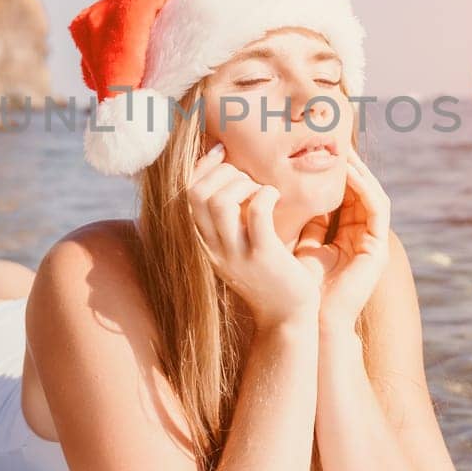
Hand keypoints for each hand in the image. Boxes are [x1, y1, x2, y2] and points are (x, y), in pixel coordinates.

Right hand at [187, 142, 320, 328]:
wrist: (286, 318)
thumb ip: (227, 217)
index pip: (185, 194)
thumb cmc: (268, 274)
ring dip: (242, 183)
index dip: (201, 166)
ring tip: (259, 190)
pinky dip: (266, 194)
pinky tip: (275, 197)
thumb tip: (227, 173)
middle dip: (223, 173)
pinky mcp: (262, 256)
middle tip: (248, 179)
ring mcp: (235, 253)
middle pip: (196, 194)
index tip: (222, 152)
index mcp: (203, 242)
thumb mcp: (237, 245)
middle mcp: (212, 248)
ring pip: (219, 201)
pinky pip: (257, 212)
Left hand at [292, 149, 390, 334]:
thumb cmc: (299, 287)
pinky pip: (377, 209)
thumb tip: (287, 193)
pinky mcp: (379, 249)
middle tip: (335, 140)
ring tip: (344, 150)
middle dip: (350, 166)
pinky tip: (350, 173)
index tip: (320, 150)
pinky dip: (364, 189)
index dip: (335, 174)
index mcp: (346, 237)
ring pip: (372, 196)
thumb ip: (305, 223)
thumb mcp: (301, 246)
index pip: (344, 197)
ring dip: (359, 172)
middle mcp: (363, 238)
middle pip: (361, 193)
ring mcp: (374, 243)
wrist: (308, 320)